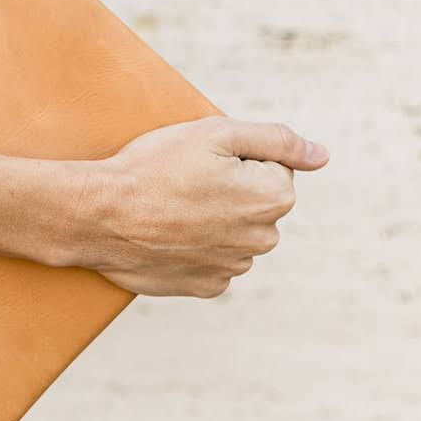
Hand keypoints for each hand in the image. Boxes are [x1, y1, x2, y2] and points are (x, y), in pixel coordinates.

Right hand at [62, 117, 328, 296]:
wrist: (98, 215)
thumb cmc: (154, 167)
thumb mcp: (216, 133)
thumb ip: (278, 140)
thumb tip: (323, 154)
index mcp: (273, 198)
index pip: (274, 168)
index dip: (237, 159)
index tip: (202, 162)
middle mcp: (263, 239)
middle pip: (257, 203)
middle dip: (230, 191)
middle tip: (183, 182)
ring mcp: (234, 268)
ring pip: (235, 233)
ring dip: (213, 220)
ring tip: (172, 207)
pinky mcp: (206, 287)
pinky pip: (214, 261)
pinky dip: (196, 247)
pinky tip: (168, 234)